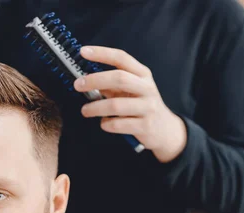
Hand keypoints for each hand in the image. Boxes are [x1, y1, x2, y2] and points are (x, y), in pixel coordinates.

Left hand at [74, 46, 186, 162]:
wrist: (165, 129)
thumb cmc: (142, 106)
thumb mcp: (132, 90)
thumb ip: (112, 84)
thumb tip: (87, 79)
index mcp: (143, 74)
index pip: (122, 58)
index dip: (102, 53)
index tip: (83, 52)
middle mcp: (147, 88)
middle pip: (119, 78)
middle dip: (95, 80)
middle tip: (78, 85)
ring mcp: (147, 108)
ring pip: (116, 105)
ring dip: (95, 107)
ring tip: (85, 110)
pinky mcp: (145, 126)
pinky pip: (118, 124)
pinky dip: (106, 124)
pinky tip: (104, 123)